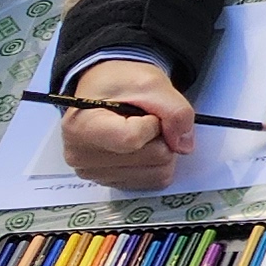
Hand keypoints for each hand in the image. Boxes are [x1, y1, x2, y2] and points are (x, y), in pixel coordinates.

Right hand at [59, 59, 191, 189]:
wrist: (104, 91)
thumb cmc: (118, 83)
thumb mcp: (151, 82)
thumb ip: (174, 110)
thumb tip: (183, 145)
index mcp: (82, 127)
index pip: (132, 140)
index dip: (153, 125)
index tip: (149, 114)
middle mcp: (82, 156)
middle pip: (152, 158)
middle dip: (161, 136)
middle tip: (147, 119)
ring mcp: (94, 173)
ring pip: (158, 173)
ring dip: (161, 149)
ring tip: (143, 131)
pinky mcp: (110, 182)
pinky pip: (153, 181)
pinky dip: (157, 163)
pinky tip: (142, 146)